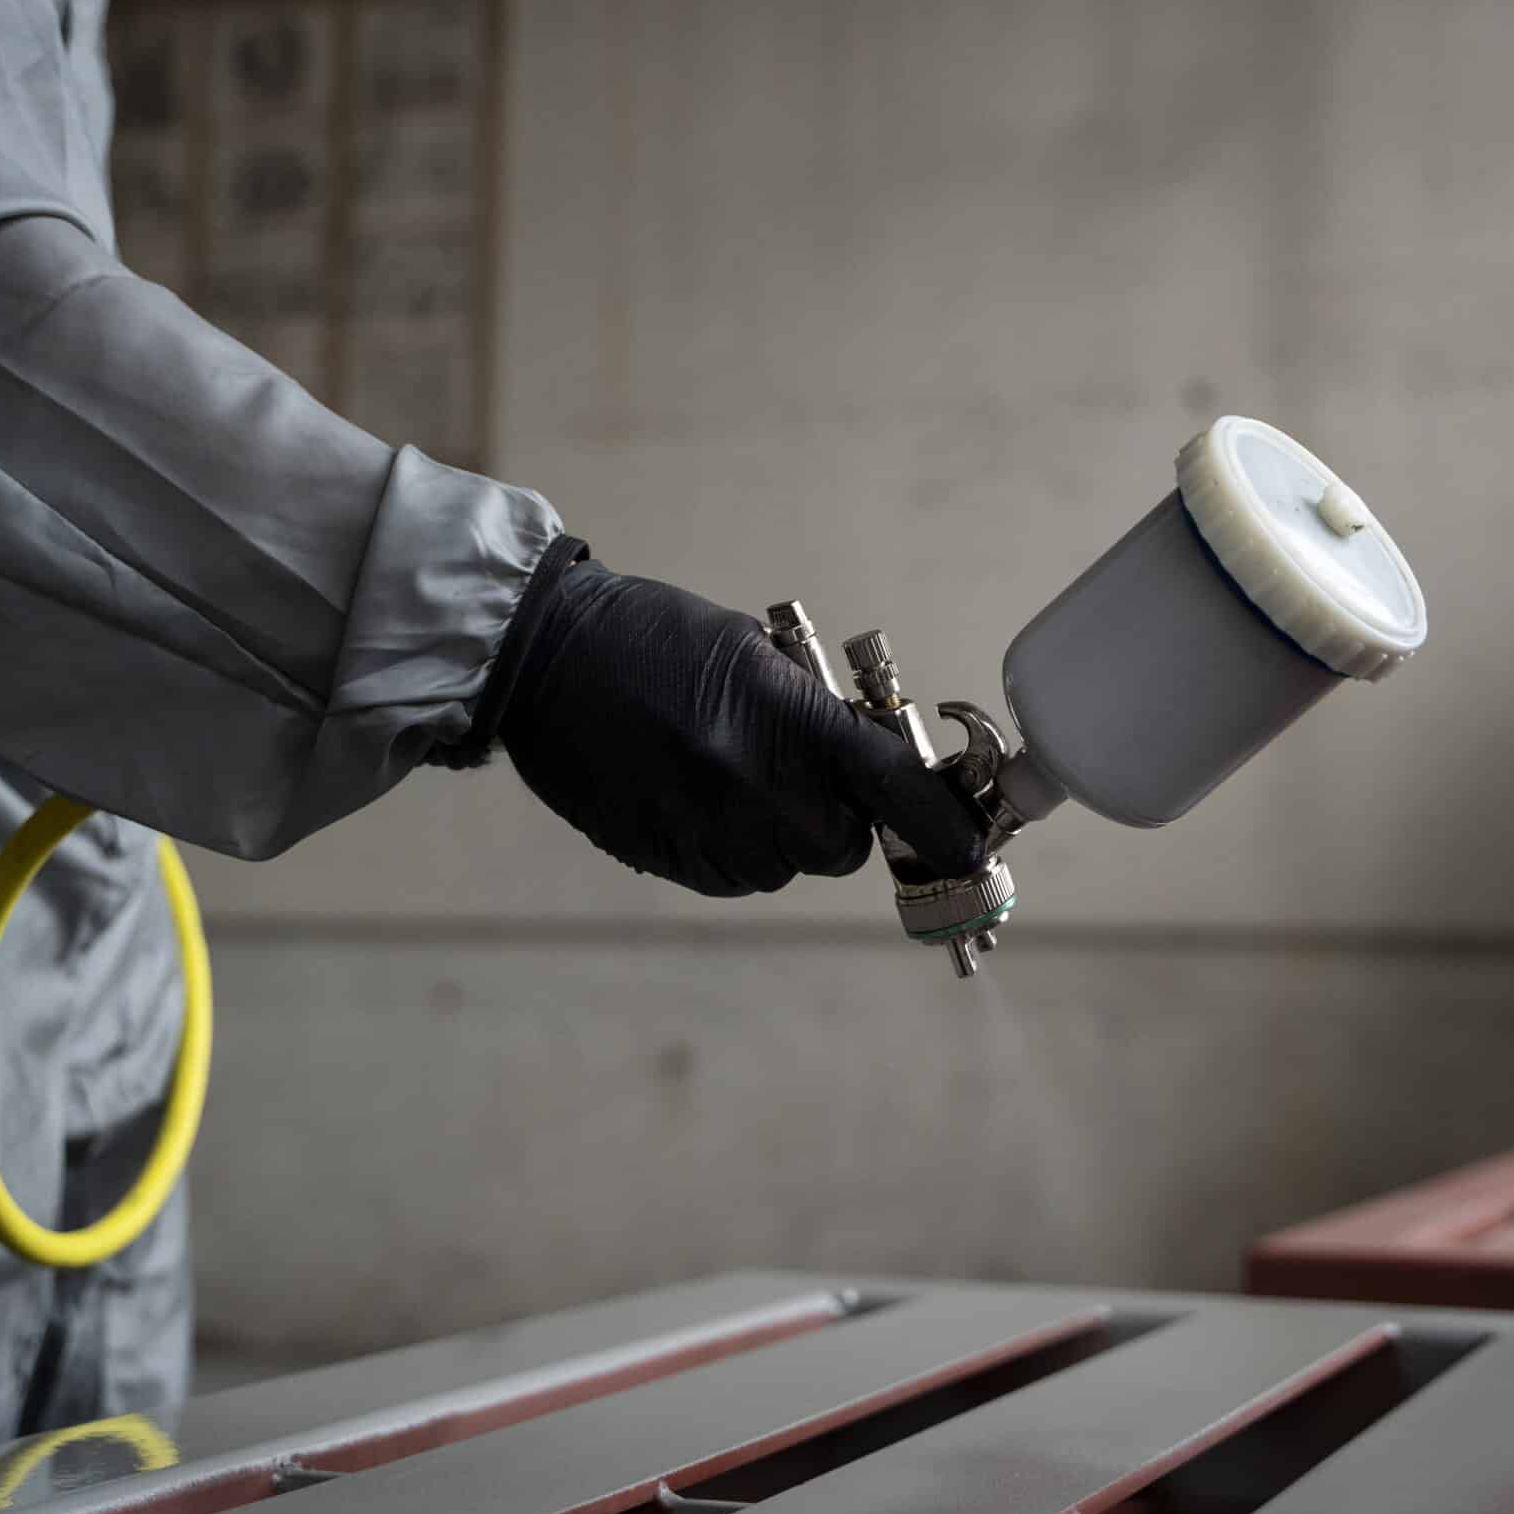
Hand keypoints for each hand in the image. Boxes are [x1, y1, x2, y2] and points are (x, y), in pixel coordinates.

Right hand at [483, 549, 985, 895]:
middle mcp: (751, 787)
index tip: (971, 851)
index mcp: (784, 719)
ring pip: (784, 867)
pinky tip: (698, 798)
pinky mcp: (664, 857)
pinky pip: (733, 877)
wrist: (542, 659)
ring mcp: (705, 829)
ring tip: (731, 777)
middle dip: (835, 817)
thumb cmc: (653, 636)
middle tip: (800, 774)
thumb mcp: (752, 650)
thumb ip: (813, 712)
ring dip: (780, 835)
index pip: (889, 785)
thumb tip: (865, 760)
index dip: (938, 825)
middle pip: (839, 845)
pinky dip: (735, 850)